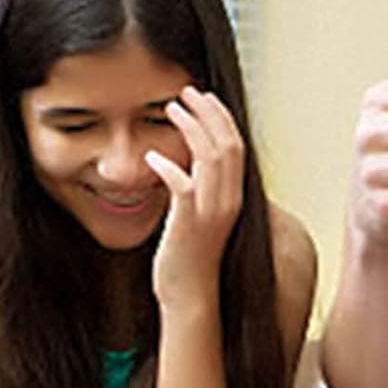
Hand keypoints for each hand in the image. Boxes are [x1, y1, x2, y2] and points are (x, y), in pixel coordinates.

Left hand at [145, 85, 243, 309]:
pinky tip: (151, 158)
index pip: (236, 147)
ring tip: (171, 108)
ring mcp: (211, 212)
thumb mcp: (201, 218)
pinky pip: (182, 186)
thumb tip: (185, 168)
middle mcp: (228, 201)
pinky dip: (168, 167)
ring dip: (190, 128)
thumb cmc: (191, 258)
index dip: (221, 119)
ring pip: (211, 157)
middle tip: (187, 91)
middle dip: (208, 112)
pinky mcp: (189, 224)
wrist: (192, 296)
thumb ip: (199, 191)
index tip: (204, 99)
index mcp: (233, 198)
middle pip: (227, 144)